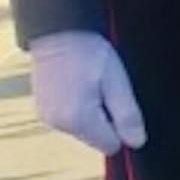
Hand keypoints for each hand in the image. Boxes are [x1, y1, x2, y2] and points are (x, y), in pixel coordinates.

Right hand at [29, 32, 146, 154]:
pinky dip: (77, 109)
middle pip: (96, 139)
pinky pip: (69, 121)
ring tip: (89, 85)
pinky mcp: (43, 111)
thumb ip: (127, 115)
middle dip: (106, 120)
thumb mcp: (117, 81)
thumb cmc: (89, 53)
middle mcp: (59, 124)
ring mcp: (48, 118)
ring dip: (91, 115)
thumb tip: (136, 142)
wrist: (57, 33)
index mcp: (78, 119)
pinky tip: (77, 87)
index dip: (120, 128)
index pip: (110, 145)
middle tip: (103, 90)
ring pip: (83, 131)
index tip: (117, 102)